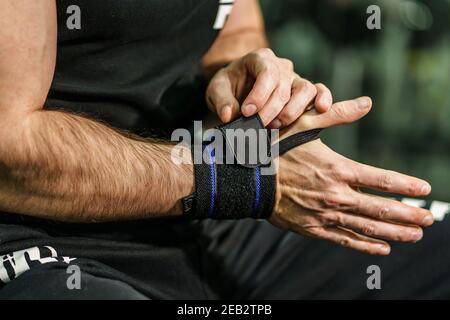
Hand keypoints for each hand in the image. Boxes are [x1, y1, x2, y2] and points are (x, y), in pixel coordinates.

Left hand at [206, 48, 331, 127]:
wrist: (237, 91)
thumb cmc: (228, 87)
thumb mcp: (217, 90)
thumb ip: (221, 100)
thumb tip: (229, 115)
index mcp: (260, 58)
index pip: (267, 73)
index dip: (259, 95)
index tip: (247, 113)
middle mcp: (281, 66)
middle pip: (283, 87)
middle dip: (269, 111)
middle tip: (256, 127)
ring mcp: (294, 78)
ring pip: (305, 90)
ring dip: (291, 112)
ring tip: (275, 125)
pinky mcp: (304, 92)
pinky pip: (320, 90)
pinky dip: (324, 98)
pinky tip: (321, 108)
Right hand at [271, 96, 433, 254]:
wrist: (248, 178)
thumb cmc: (275, 148)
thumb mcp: (304, 124)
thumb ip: (338, 114)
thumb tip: (367, 102)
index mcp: (338, 169)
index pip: (382, 179)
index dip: (406, 186)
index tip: (425, 190)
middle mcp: (336, 195)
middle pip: (381, 208)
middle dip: (408, 215)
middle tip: (428, 219)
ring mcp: (325, 214)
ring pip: (366, 227)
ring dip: (394, 232)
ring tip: (415, 235)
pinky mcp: (312, 228)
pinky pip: (344, 240)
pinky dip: (364, 245)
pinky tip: (382, 247)